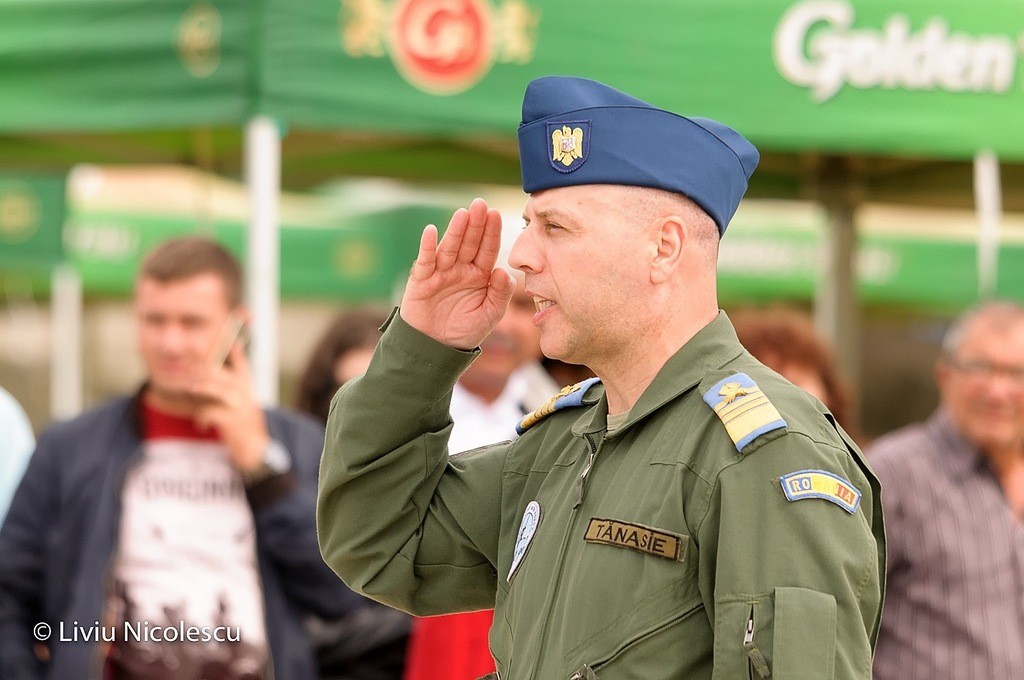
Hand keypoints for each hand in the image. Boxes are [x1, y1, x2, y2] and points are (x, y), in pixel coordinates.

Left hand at [187, 342, 269, 472]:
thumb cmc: (245, 429)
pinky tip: (202, 425)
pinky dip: (201, 418)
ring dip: (197, 389)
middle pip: (217, 373)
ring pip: (212, 388)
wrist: (256, 452)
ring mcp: (239, 405)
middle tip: (182, 373)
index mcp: (247, 388)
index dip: (235, 352)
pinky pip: (208, 411)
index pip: (241, 364)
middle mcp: (244, 393)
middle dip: (197, 371)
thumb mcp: (243, 407)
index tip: (230, 341)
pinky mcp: (231, 419)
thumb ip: (230, 394)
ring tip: (189, 391)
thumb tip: (204, 383)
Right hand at [400, 198, 514, 349]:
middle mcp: (460, 269)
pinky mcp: (421, 280)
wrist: (436, 349)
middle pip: (469, 243)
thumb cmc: (465, 331)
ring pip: (450, 247)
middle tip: (480, 204)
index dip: (491, 233)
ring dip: (455, 230)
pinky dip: (427, 246)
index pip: (487, 250)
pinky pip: (425, 261)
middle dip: (475, 224)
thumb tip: (502, 271)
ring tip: (463, 214)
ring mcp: (440, 272)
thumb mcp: (490, 315)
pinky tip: (431, 231)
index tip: (496, 214)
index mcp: (480, 275)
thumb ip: (500, 294)